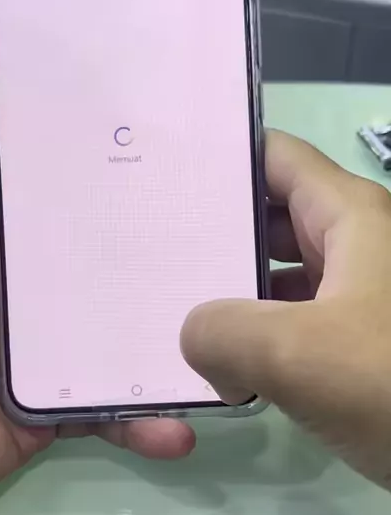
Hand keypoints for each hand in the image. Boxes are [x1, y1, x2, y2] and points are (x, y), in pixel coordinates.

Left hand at [0, 82, 194, 514]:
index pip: (41, 204)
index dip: (90, 177)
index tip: (155, 151)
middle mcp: (8, 296)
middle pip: (87, 265)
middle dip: (143, 246)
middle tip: (213, 224)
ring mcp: (30, 356)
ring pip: (106, 334)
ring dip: (157, 332)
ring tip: (219, 322)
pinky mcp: (41, 415)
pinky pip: (99, 411)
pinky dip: (138, 418)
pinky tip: (179, 420)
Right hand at [182, 130, 390, 487]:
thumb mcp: (295, 355)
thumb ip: (220, 333)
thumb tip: (202, 340)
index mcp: (350, 216)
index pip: (275, 156)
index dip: (221, 158)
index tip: (164, 174)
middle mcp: (358, 242)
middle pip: (273, 213)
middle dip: (216, 226)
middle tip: (151, 243)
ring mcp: (362, 293)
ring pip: (284, 271)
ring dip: (234, 287)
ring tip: (170, 302)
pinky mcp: (363, 340)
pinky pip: (299, 317)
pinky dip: (261, 330)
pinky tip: (222, 358)